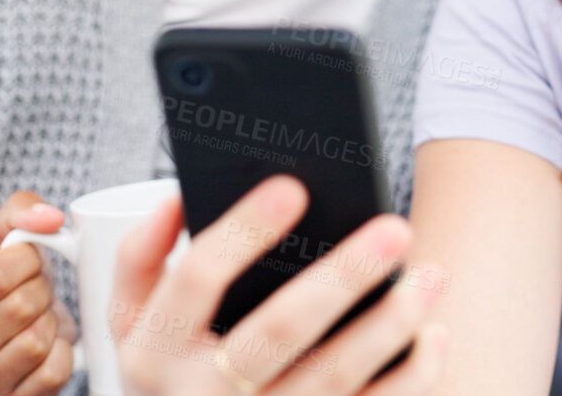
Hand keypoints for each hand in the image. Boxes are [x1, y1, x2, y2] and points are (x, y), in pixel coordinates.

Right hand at [0, 190, 81, 395]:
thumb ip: (19, 211)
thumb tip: (52, 218)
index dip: (29, 261)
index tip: (28, 263)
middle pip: (22, 307)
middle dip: (42, 290)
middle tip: (35, 292)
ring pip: (37, 342)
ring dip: (51, 322)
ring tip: (38, 317)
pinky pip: (53, 373)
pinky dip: (61, 352)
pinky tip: (48, 344)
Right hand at [110, 175, 449, 394]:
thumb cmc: (167, 366)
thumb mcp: (128, 321)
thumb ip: (141, 256)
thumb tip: (174, 198)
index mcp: (154, 352)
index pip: (196, 280)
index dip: (241, 232)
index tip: (291, 187)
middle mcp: (204, 395)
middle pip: (278, 331)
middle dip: (340, 278)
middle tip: (393, 228)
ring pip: (332, 377)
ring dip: (389, 325)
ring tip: (430, 274)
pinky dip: (409, 377)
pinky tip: (433, 334)